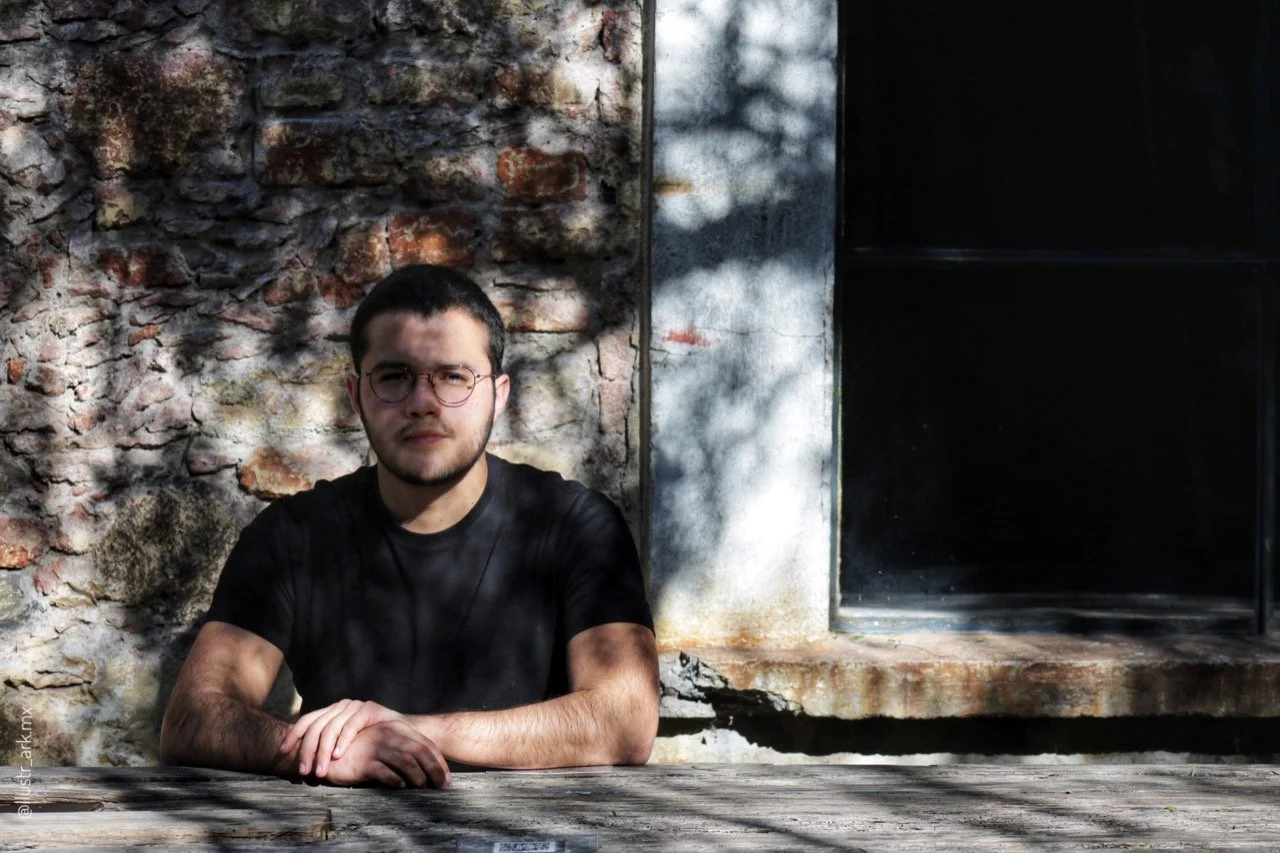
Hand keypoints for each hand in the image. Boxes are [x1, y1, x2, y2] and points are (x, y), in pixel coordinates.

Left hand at [280, 699, 404, 777]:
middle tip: (303, 771)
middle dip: (307, 750)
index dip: (292, 735)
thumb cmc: (370, 743)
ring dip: (323, 751)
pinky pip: (351, 725)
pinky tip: (338, 756)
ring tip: (320, 771)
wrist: (403, 735)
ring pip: (331, 727)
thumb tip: (297, 760)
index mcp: (331, 712)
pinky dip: (343, 741)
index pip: (306, 720)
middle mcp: (340, 706)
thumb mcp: (344, 744)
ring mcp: (355, 706)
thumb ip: (326, 745)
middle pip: (316, 726)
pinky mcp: (369, 709)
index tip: (281, 752)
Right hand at [320, 719, 449, 788]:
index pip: (425, 744)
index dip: (438, 761)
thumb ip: (402, 750)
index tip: (446, 777)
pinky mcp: (364, 762)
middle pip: (419, 753)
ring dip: (418, 777)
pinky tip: (401, 787)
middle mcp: (389, 734)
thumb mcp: (384, 744)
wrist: (330, 751)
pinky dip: (396, 781)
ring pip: (406, 763)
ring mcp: (377, 747)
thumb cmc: (361, 750)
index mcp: (396, 728)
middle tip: (442, 787)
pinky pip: (385, 773)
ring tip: (423, 788)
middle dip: (434, 770)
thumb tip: (427, 770)